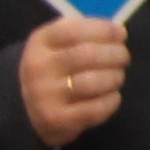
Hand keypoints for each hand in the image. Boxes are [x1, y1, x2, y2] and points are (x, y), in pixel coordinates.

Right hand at [19, 13, 133, 148]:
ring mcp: (45, 95)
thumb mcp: (56, 43)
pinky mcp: (56, 120)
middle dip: (115, 54)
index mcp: (40, 42)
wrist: (25, 107)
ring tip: (118, 76)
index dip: (104, 30)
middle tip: (124, 58)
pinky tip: (113, 96)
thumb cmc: (52, 68)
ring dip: (115, 78)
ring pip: (92, 82)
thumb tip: (117, 32)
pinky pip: (94, 109)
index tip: (121, 34)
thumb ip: (82, 33)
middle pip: (87, 55)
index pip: (75, 30)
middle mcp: (39, 67)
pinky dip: (111, 101)